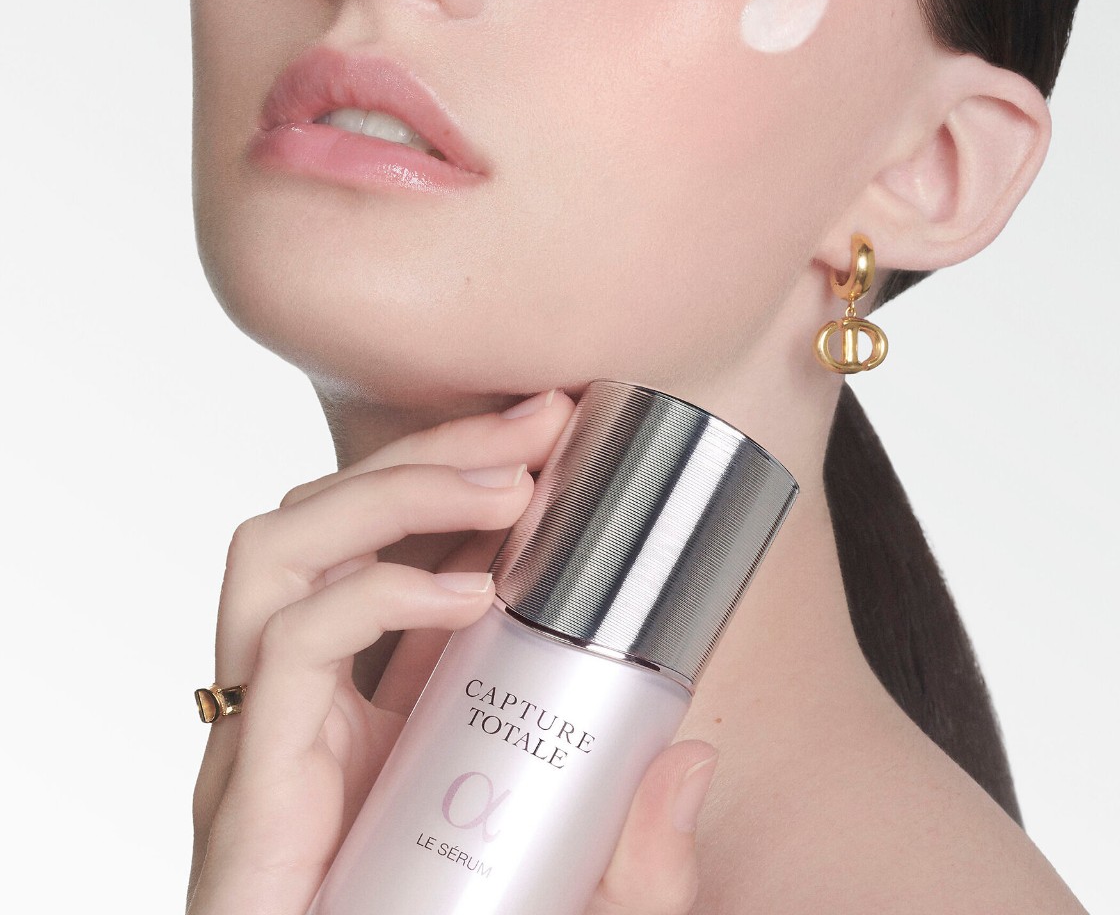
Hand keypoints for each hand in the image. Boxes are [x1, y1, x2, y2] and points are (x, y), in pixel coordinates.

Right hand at [186, 389, 716, 914]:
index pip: (384, 540)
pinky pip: (292, 643)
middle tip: (539, 421)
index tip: (550, 428)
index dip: (456, 466)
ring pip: (284, 545)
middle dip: (432, 447)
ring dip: (396, 489)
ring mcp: (268, 733)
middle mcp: (303, 696)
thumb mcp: (566, 889)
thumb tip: (698, 762)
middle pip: (330, 514)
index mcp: (364, 697)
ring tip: (505, 487)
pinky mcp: (251, 785)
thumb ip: (633, 847)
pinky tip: (471, 595)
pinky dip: (381, 594)